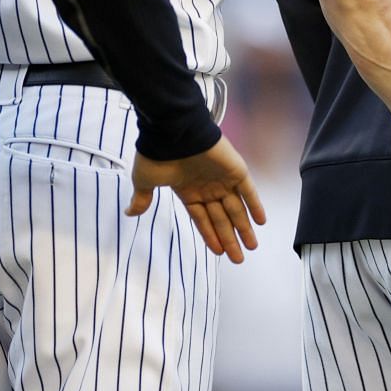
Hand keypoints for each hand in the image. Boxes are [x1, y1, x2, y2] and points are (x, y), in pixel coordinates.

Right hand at [129, 136, 264, 262]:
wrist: (174, 131)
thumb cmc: (157, 155)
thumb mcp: (145, 180)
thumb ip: (142, 198)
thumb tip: (129, 213)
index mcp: (188, 191)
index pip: (202, 219)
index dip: (211, 236)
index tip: (219, 252)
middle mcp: (207, 187)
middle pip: (222, 219)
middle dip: (230, 239)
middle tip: (238, 259)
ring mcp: (222, 179)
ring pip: (236, 209)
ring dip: (244, 228)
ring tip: (251, 247)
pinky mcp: (236, 170)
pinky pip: (249, 191)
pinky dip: (255, 205)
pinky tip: (261, 221)